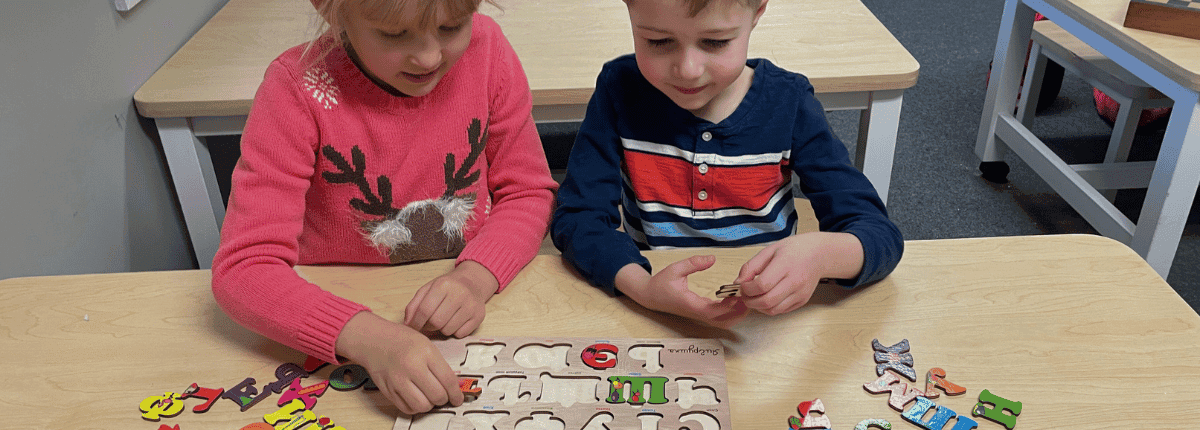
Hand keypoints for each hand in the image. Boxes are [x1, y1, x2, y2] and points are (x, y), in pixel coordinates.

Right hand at [336, 312, 463, 414]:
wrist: (374, 340)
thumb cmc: (401, 340)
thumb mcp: (426, 344)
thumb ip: (439, 365)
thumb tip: (453, 386)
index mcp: (425, 352)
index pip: (448, 380)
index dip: (456, 394)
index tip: (458, 398)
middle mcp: (411, 367)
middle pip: (437, 395)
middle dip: (444, 399)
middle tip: (444, 396)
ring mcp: (398, 380)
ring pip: (423, 406)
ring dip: (430, 404)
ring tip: (429, 396)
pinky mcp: (388, 390)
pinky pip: (407, 408)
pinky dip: (415, 407)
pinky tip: (416, 398)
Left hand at [404, 260, 497, 337]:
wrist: (473, 282)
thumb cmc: (447, 288)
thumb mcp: (428, 289)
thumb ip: (414, 305)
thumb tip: (407, 324)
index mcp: (443, 285)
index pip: (425, 310)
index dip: (416, 322)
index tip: (414, 326)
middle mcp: (460, 293)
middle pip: (436, 322)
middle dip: (429, 326)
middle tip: (430, 323)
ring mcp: (471, 306)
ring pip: (448, 330)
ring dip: (442, 329)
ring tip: (444, 319)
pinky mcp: (479, 316)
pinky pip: (460, 334)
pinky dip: (455, 331)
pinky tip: (455, 321)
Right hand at [616, 255, 748, 328]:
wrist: (650, 296)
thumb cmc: (661, 283)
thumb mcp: (675, 268)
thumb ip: (693, 263)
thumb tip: (712, 258)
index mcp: (690, 304)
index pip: (712, 311)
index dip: (728, 307)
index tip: (738, 297)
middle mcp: (696, 312)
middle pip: (722, 321)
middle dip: (737, 313)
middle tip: (749, 298)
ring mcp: (699, 315)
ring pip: (722, 322)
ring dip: (736, 315)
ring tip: (745, 299)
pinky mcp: (700, 313)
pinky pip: (718, 318)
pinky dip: (730, 313)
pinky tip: (736, 300)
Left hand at [734, 232, 863, 314]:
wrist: (819, 255)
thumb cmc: (794, 250)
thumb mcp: (769, 250)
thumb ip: (751, 266)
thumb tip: (738, 282)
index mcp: (785, 265)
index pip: (762, 285)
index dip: (747, 288)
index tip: (742, 285)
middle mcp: (795, 281)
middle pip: (766, 301)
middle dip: (750, 301)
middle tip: (745, 294)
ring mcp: (800, 293)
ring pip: (773, 310)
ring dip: (758, 307)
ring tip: (754, 297)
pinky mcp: (802, 301)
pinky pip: (781, 311)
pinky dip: (769, 308)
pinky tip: (766, 298)